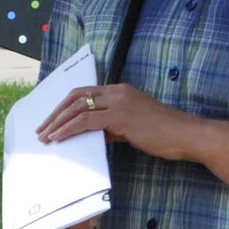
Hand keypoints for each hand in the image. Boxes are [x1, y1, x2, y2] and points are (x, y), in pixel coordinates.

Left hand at [38, 81, 194, 161]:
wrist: (186, 135)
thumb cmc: (165, 134)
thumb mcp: (134, 127)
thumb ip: (113, 127)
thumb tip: (95, 134)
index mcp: (121, 90)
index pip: (85, 93)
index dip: (65, 105)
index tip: (52, 119)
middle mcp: (118, 92)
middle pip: (76, 97)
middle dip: (55, 113)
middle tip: (41, 128)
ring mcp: (119, 102)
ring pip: (77, 108)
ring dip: (57, 122)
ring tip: (45, 136)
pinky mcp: (120, 116)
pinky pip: (86, 121)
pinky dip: (68, 129)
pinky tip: (59, 138)